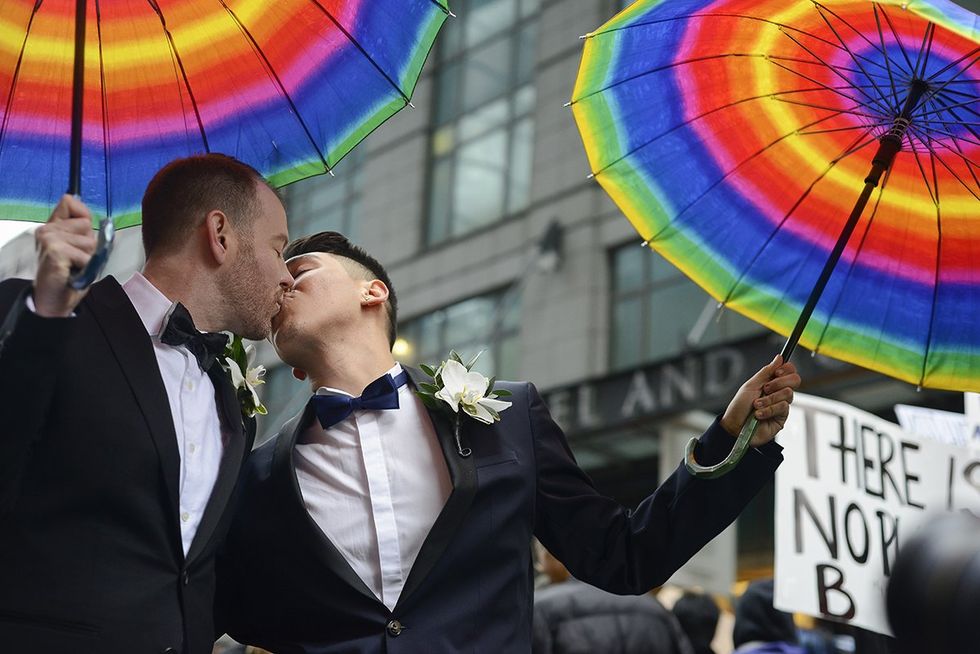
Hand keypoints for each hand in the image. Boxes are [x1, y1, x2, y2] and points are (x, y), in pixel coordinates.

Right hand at [32, 194, 95, 316]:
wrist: (54, 300)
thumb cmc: (69, 275)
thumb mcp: (78, 247)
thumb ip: (81, 229)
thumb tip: (98, 214)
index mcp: (52, 226)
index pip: (70, 201)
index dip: (83, 215)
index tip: (82, 233)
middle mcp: (47, 229)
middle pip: (86, 224)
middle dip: (90, 245)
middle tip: (76, 260)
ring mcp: (49, 239)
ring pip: (90, 241)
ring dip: (88, 258)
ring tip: (74, 267)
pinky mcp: (55, 251)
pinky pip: (86, 256)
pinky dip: (85, 268)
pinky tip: (72, 273)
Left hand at [720, 354, 800, 446]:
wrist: (734, 426)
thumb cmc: (740, 406)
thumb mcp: (751, 386)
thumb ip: (766, 372)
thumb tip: (779, 358)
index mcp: (772, 383)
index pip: (789, 371)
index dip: (786, 369)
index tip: (776, 373)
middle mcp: (779, 393)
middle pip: (795, 380)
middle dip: (779, 383)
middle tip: (765, 389)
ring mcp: (781, 405)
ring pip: (788, 394)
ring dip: (769, 399)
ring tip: (756, 405)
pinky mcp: (782, 418)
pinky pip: (783, 408)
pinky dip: (769, 409)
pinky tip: (759, 414)